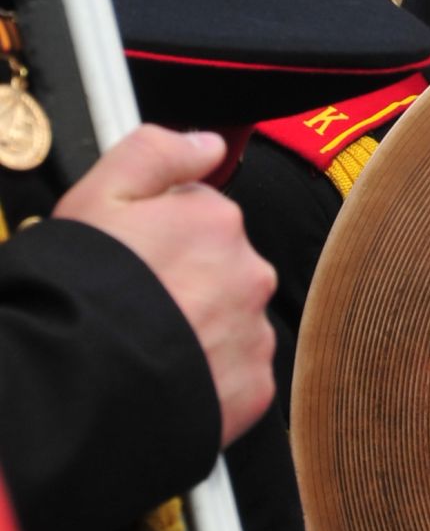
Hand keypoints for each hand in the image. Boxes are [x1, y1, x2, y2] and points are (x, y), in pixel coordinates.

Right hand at [54, 125, 276, 447]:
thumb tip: (207, 143)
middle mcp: (249, 273)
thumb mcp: (99, 195)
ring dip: (200, 328)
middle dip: (186, 282)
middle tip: (137, 304)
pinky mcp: (252, 388)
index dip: (160, 236)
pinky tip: (167, 374)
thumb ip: (156, 153)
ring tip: (147, 344)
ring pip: (230, 320)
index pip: (202, 215)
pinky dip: (209, 375)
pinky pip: (235, 373)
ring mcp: (253, 333)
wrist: (76, 387)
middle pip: (221, 268)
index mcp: (218, 220)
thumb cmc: (80, 291)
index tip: (134, 258)